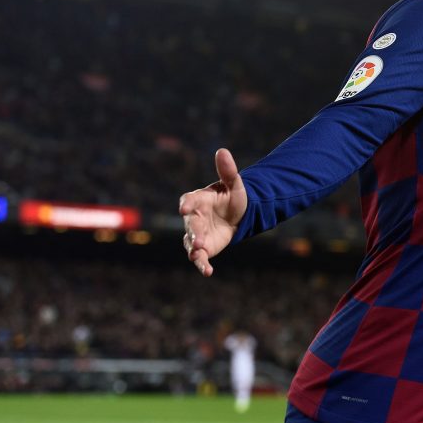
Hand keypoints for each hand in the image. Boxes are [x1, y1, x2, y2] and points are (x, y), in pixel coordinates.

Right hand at [179, 148, 247, 275]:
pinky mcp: (203, 248)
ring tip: (200, 256)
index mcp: (198, 199)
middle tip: (199, 239)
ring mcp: (196, 234)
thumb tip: (222, 151)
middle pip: (191, 224)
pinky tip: (207, 271)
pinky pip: (199, 257)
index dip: (187, 203)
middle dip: (194, 231)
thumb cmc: (231, 197)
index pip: (189, 200)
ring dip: (194, 249)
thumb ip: (228, 170)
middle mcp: (193, 217)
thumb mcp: (234, 184)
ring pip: (191, 242)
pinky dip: (202, 264)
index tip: (185, 207)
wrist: (237, 215)